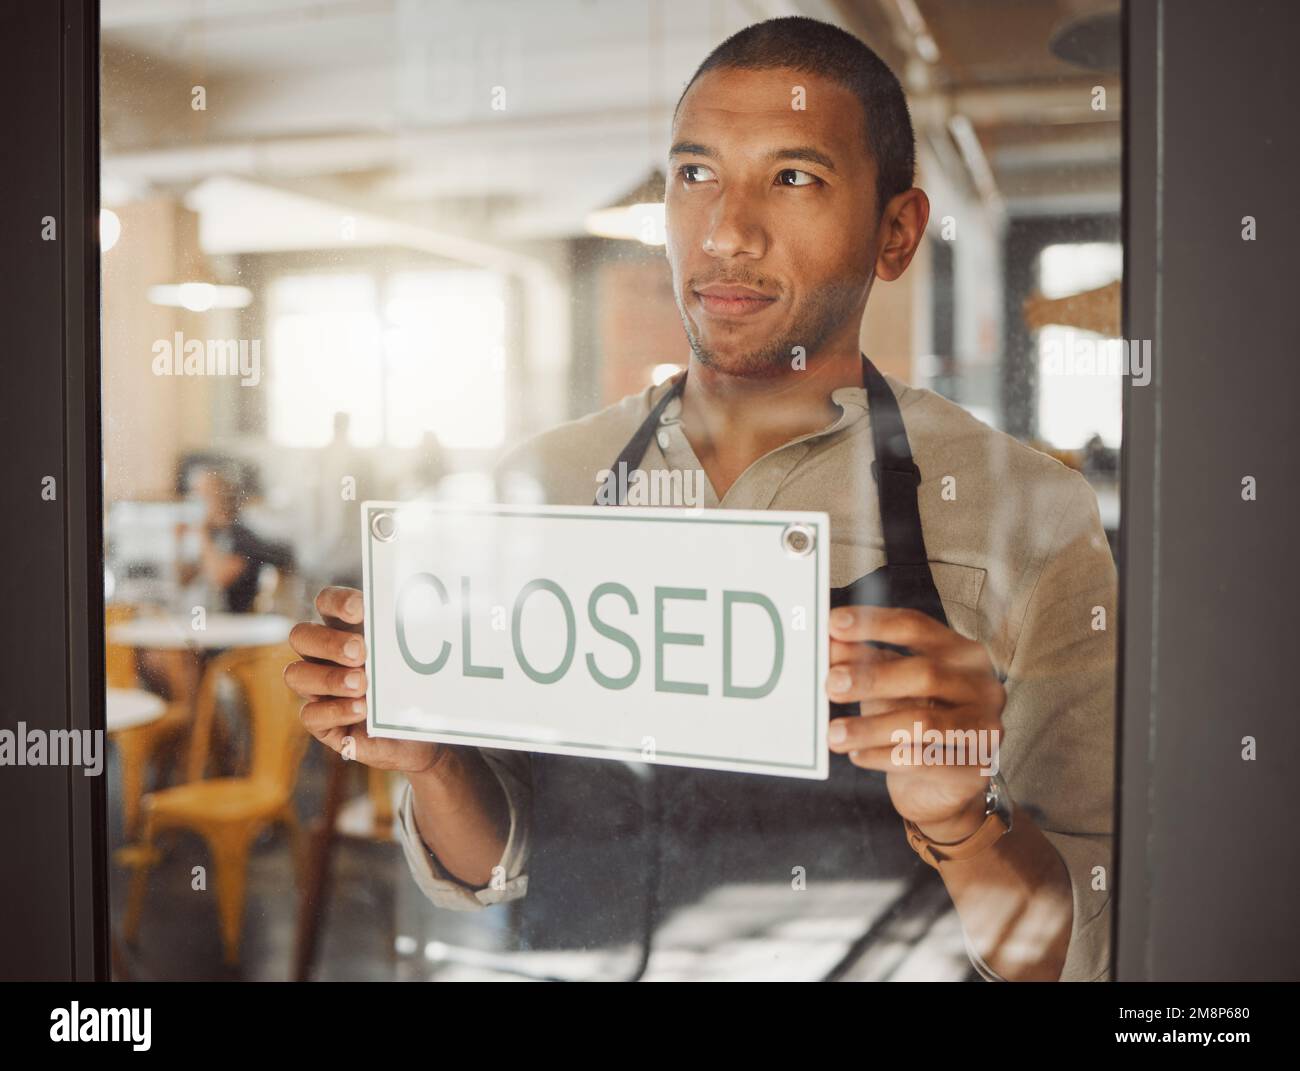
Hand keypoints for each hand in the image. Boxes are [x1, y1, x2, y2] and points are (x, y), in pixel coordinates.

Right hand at [285, 586, 444, 774]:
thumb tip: (418, 615)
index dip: (337, 602)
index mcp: (346, 629)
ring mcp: (318, 689)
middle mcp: (324, 656)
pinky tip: (361, 709)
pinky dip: (335, 710)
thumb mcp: (416, 659)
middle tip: (360, 652)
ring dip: (330, 678)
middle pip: (301, 635)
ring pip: (296, 675)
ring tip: (362, 684)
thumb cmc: (416, 687)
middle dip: (329, 642)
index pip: (326, 603)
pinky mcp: (321, 722)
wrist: (422, 736)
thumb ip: (407, 637)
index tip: (360, 610)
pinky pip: (310, 715)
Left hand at [824, 606, 1005, 839]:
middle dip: (873, 679)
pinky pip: (923, 762)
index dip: (875, 624)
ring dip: (871, 727)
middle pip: (926, 673)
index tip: (833, 624)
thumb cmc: (911, 722)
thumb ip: (863, 663)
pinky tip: (857, 756)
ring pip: (924, 723)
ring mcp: (986, 727)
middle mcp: (982, 685)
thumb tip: (830, 644)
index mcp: (961, 653)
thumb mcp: (886, 687)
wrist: (939, 787)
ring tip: (834, 734)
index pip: (917, 627)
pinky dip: (883, 758)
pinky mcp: (977, 769)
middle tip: (831, 685)